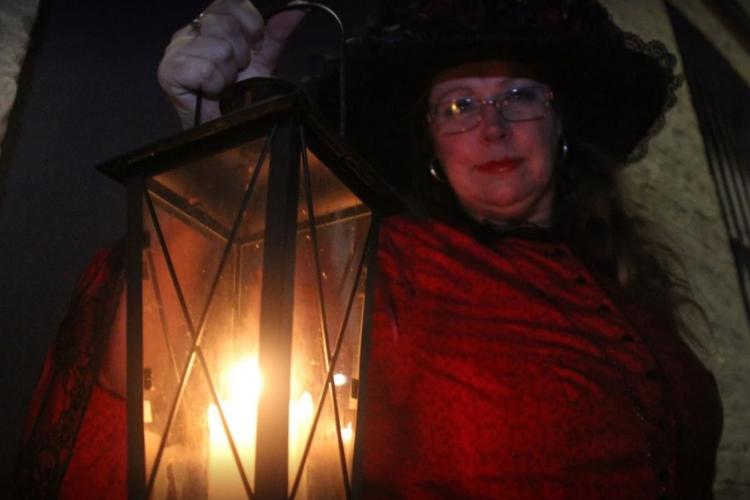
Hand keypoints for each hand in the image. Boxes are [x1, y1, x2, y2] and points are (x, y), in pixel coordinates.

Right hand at [158, 0, 305, 128]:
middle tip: (235, 73)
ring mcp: (176, 49)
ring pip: (218, 49)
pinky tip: (211, 92)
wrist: (228, 129)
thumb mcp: (264, 60)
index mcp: (212, 21)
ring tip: (223, 85)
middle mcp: (191, 30)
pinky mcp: (169, 71)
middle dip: (240, 54)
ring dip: (228, 74)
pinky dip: (215, 85)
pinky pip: (204, 70)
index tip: (252, 51)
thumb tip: (298, 8)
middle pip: (226, 23)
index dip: (251, 27)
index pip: (233, 2)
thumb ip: (277, 33)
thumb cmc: (241, 97)